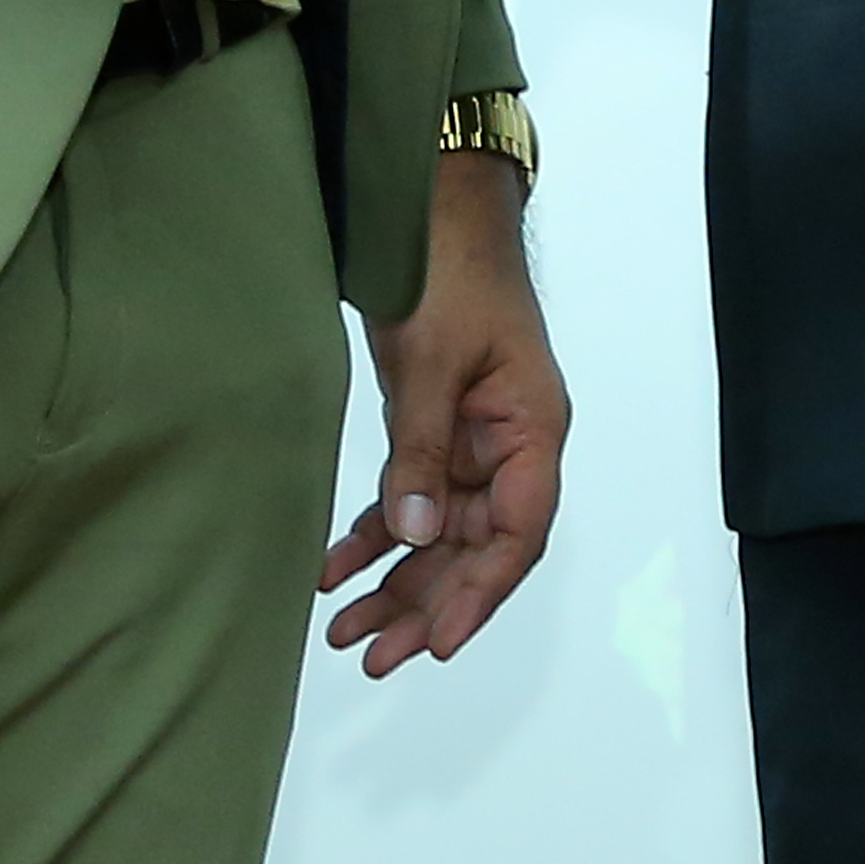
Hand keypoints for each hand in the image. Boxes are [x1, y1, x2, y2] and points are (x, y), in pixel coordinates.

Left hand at [317, 150, 565, 674]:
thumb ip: (422, 451)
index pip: (519, 533)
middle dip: (428, 604)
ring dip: (396, 583)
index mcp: (533, 430)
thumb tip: (414, 537)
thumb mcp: (434, 362)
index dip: (482, 594)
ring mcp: (470, 442)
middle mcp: (509, 448)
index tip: (439, 643)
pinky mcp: (431, 430)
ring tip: (345, 633)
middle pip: (476, 549)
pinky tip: (331, 570)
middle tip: (375, 657)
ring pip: (438, 536)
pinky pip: (408, 499)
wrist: (432, 207)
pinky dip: (373, 535)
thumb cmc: (451, 271)